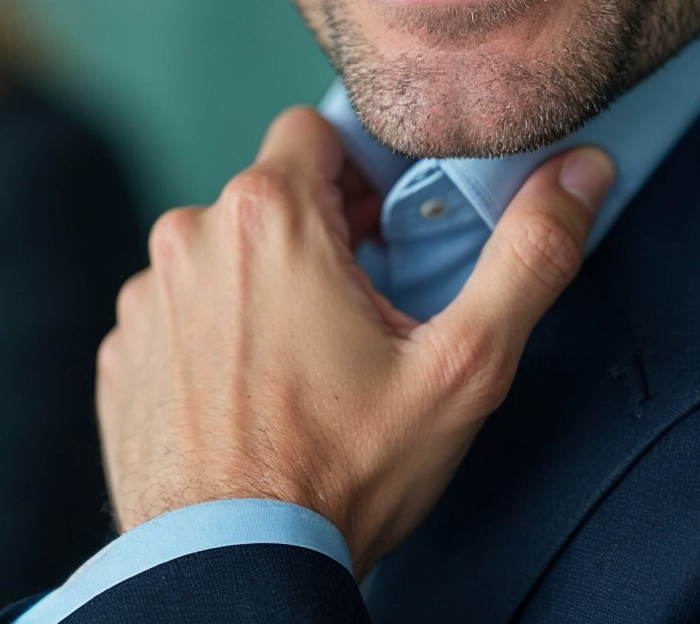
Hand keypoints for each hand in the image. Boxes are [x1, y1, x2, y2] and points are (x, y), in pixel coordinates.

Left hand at [97, 106, 611, 571]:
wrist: (235, 567)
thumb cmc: (342, 475)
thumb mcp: (463, 366)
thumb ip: (528, 255)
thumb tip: (580, 173)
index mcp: (269, 216)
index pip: (315, 132)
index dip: (359, 178)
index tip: (384, 238)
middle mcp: (189, 239)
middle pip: (269, 198)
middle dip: (317, 239)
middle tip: (362, 319)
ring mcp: (147, 300)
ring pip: (220, 257)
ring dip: (261, 290)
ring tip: (306, 369)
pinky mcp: (119, 355)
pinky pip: (177, 317)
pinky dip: (213, 341)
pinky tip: (252, 397)